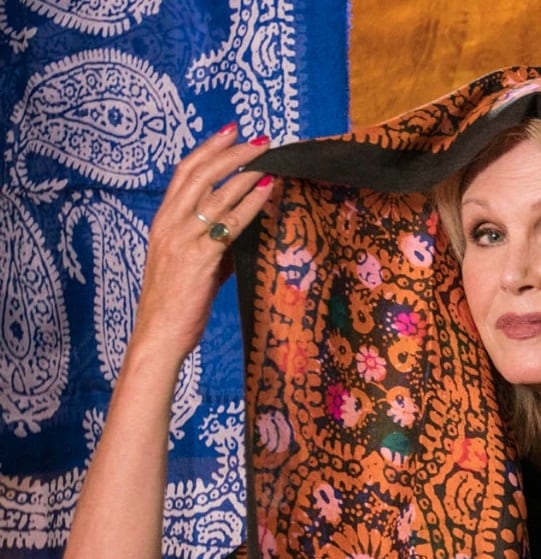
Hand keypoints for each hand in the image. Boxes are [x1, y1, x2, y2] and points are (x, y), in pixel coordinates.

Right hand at [131, 123, 274, 365]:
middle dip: (233, 152)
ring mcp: (182, 239)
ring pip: (216, 194)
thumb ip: (216, 241)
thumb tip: (245, 226)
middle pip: (201, 174)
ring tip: (271, 159)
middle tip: (260, 139)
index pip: (185, 172)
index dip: (209, 148)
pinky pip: (229, 224)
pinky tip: (267, 191)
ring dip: (247, 172)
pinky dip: (250, 204)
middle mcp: (169, 224)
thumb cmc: (177, 302)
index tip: (232, 131)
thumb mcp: (194, 263)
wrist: (159, 334)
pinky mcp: (198, 258)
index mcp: (163, 221)